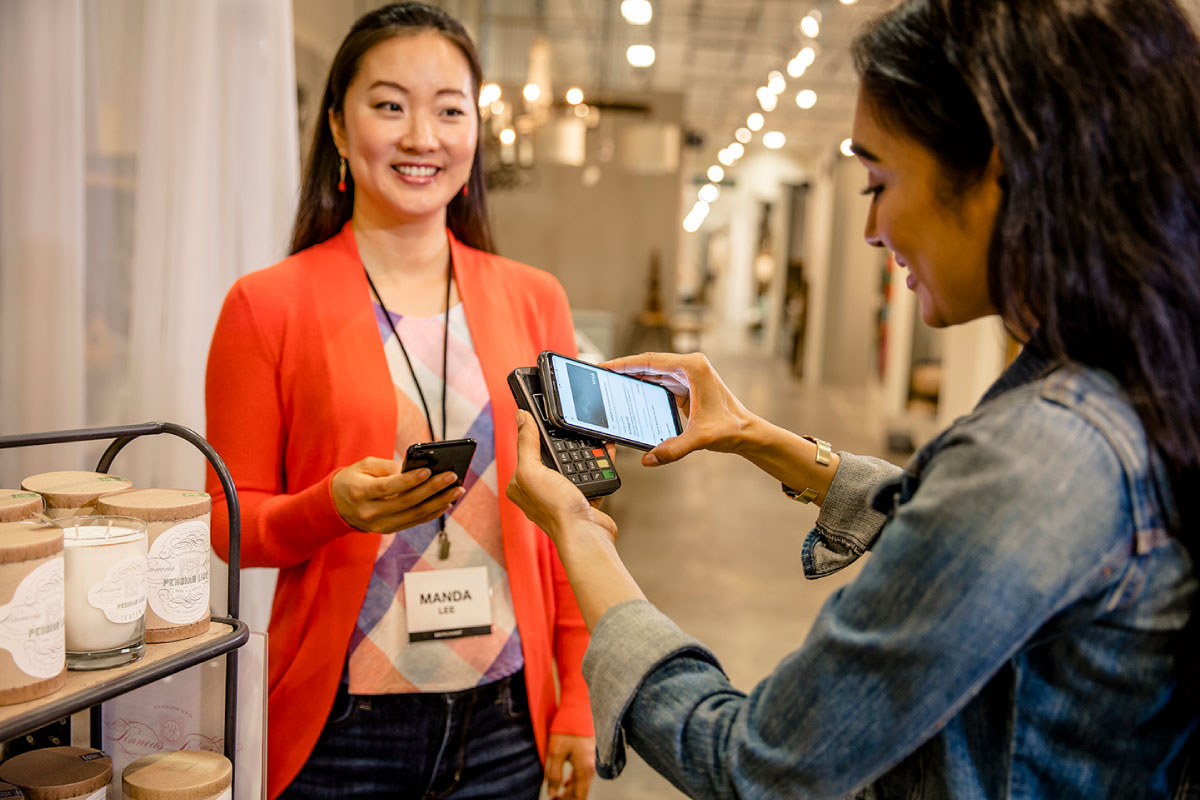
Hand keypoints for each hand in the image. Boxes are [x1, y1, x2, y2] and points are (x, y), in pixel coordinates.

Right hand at [332, 456, 462, 532]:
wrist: (335, 506)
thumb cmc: (353, 479)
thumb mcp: (365, 466)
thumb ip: (390, 467)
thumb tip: (417, 467)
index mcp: (361, 492)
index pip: (388, 488)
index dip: (409, 480)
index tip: (428, 471)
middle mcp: (370, 512)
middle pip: (407, 502)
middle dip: (433, 489)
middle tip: (452, 477)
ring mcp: (380, 524)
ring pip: (415, 515)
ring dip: (439, 502)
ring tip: (457, 490)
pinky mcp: (388, 529)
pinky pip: (414, 521)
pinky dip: (432, 512)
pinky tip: (446, 502)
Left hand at [506, 412, 616, 545]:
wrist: (586, 536)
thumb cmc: (555, 511)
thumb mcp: (532, 470)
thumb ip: (526, 443)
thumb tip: (521, 417)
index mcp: (520, 485)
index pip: (525, 453)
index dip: (534, 436)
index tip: (544, 420)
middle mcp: (539, 492)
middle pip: (550, 459)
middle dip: (562, 445)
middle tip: (570, 428)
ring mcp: (561, 496)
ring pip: (572, 466)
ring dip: (583, 453)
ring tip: (591, 437)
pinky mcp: (582, 500)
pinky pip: (590, 476)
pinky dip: (599, 464)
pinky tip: (604, 453)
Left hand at [544, 733, 595, 798]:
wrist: (578, 707)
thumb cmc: (566, 728)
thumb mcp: (555, 752)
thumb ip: (554, 775)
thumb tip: (553, 793)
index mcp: (584, 769)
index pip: (579, 796)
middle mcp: (591, 767)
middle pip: (581, 791)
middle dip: (568, 798)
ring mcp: (591, 760)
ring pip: (581, 783)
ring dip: (570, 791)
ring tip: (557, 795)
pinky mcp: (588, 753)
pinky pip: (582, 773)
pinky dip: (574, 781)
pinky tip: (566, 782)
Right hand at [602, 352, 757, 466]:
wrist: (747, 433)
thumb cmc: (731, 429)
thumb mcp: (700, 439)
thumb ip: (673, 449)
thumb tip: (649, 459)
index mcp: (694, 368)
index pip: (652, 360)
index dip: (625, 363)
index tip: (606, 365)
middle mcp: (691, 367)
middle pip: (649, 363)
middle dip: (625, 368)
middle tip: (602, 373)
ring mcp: (688, 376)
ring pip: (653, 372)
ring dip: (633, 376)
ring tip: (611, 381)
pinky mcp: (686, 386)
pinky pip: (659, 382)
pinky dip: (644, 385)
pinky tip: (629, 391)